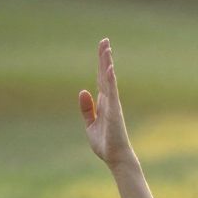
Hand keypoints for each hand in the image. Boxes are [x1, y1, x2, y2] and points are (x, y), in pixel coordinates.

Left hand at [78, 37, 133, 168]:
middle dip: (104, 57)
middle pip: (105, 74)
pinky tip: (109, 68)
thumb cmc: (105, 143)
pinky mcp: (114, 111)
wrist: (115, 157)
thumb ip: (87, 108)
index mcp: (104, 102)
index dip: (101, 63)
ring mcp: (113, 104)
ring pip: (109, 79)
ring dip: (107, 64)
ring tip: (107, 48)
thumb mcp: (90, 123)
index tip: (102, 48)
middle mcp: (110, 100)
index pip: (101, 78)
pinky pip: (112, 92)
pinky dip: (110, 80)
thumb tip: (83, 90)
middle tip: (104, 40)